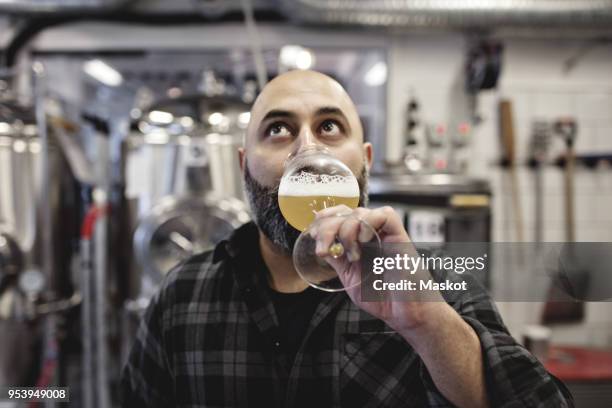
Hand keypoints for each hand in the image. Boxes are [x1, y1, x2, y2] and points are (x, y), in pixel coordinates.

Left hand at [311, 205, 443, 333]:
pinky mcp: (400, 237)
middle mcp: (372, 234)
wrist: (405, 313)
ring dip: (347, 230)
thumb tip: (320, 245)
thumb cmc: (382, 297)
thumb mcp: (350, 277)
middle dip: (328, 227)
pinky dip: (369, 223)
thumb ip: (337, 260)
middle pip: (347, 212)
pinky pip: (386, 214)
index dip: (325, 218)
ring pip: (361, 212)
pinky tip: (363, 241)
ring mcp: (385, 234)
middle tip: (323, 248)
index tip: (312, 232)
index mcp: (359, 241)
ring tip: (351, 254)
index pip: (341, 216)